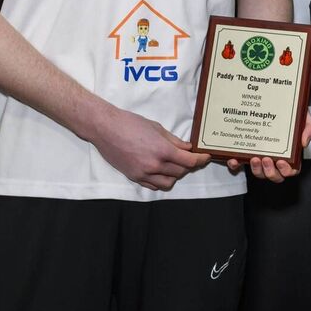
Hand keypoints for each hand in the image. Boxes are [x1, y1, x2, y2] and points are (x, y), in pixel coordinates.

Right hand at [92, 108, 211, 190]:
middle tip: (190, 158)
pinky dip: (161, 180)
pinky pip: (153, 186)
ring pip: (169, 182)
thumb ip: (174, 141)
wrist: (106, 129)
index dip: (200, 160)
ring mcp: (143, 174)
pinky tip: (161, 171)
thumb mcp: (157, 128)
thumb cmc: (131, 124)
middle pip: (181, 172)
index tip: (205, 158)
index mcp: (162, 150)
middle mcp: (154, 165)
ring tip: (174, 164)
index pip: (189, 162)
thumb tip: (187, 148)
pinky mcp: (134, 177)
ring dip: (175, 175)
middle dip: (189, 166)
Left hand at [228, 110, 310, 182]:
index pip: (291, 170)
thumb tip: (303, 142)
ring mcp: (260, 156)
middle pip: (274, 175)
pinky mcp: (246, 153)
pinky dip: (236, 165)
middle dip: (270, 172)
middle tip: (267, 159)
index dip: (287, 170)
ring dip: (256, 169)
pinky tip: (234, 159)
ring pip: (259, 172)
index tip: (283, 162)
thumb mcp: (304, 118)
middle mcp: (275, 157)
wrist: (275, 101)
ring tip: (255, 158)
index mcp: (290, 153)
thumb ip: (309, 128)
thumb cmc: (290, 112)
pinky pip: (239, 164)